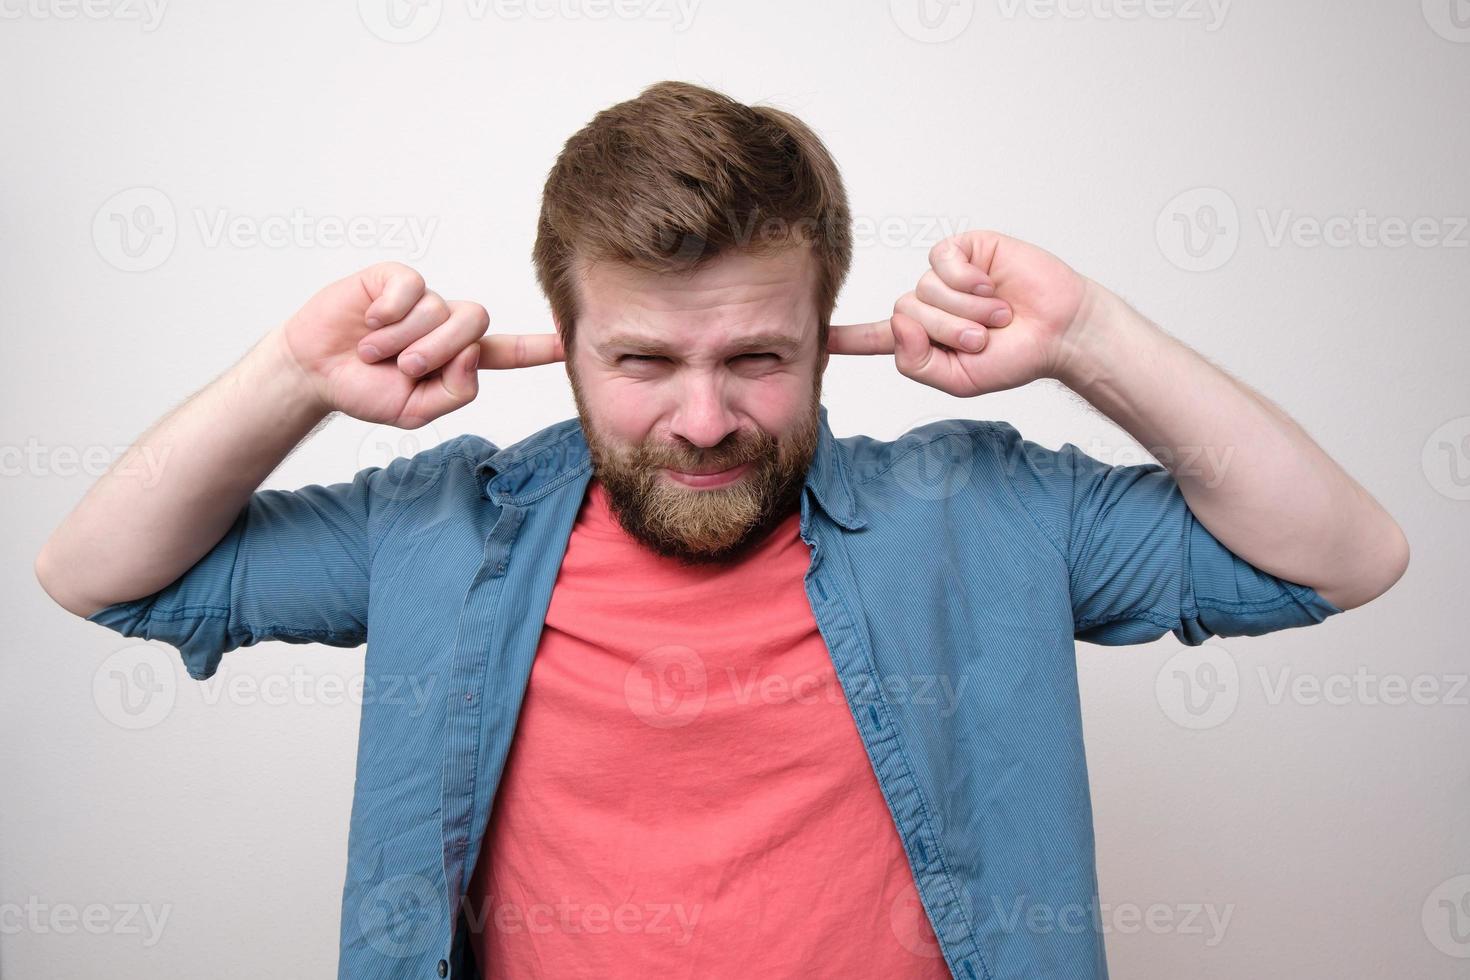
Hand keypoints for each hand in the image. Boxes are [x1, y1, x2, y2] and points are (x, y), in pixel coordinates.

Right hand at [275, 262, 563, 427]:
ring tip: (372, 350)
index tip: (572, 341)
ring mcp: (422, 300)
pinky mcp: (394, 279)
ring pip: (439, 308)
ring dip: (404, 337)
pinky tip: (370, 320)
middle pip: (475, 322)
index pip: (508, 352)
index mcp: (459, 359)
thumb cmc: (365, 391)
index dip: (539, 347)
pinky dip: (390, 311)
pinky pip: (411, 286)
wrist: (314, 372)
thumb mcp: (415, 411)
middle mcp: (446, 325)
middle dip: (438, 349)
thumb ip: (454, 393)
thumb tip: (473, 354)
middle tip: (404, 367)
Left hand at [827, 230, 1090, 396]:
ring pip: (925, 290)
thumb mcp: (957, 380)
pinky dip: (967, 280)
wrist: (1059, 331)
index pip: (875, 337)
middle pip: (905, 313)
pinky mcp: (964, 250)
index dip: (846, 338)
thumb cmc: (1014, 358)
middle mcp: (928, 304)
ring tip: (997, 316)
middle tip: (984, 338)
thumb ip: (916, 364)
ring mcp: (945, 276)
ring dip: (965, 309)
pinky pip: (942, 262)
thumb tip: (898, 321)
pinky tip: (990, 285)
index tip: (816, 337)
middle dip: (947, 330)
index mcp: (922, 339)